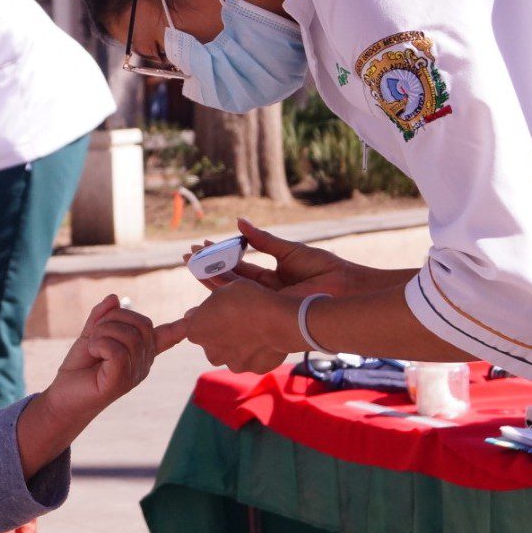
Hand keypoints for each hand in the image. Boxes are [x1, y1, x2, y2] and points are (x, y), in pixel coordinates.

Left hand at [49, 295, 187, 413]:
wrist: (63, 396)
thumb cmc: (80, 367)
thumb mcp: (91, 334)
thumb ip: (103, 316)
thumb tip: (115, 297)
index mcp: (141, 350)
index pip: (165, 336)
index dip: (180, 327)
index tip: (193, 319)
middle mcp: (143, 362)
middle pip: (141, 323)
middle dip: (113, 319)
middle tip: (96, 335)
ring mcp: (135, 373)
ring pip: (128, 335)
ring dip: (102, 333)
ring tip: (93, 347)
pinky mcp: (121, 381)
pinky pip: (116, 350)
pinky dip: (99, 344)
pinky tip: (93, 354)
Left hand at [184, 279, 302, 374]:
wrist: (280, 319)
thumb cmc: (248, 299)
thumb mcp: (222, 291)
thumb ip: (206, 306)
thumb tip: (192, 315)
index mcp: (196, 331)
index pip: (189, 328)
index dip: (200, 320)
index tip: (212, 313)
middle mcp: (211, 352)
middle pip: (212, 343)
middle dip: (220, 333)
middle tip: (237, 318)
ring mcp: (233, 364)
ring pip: (232, 353)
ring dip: (239, 344)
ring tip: (255, 327)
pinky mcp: (254, 369)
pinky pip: (253, 358)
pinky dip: (258, 350)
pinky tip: (267, 337)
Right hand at [186, 218, 357, 297]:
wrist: (343, 287)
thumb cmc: (324, 268)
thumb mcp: (288, 251)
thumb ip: (263, 240)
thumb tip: (240, 223)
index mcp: (272, 278)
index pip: (240, 268)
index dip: (221, 257)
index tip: (202, 246)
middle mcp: (264, 292)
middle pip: (230, 279)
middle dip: (208, 267)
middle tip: (188, 255)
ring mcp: (264, 302)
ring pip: (231, 290)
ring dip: (209, 276)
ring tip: (191, 262)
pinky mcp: (267, 309)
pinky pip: (242, 298)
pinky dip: (224, 289)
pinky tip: (208, 279)